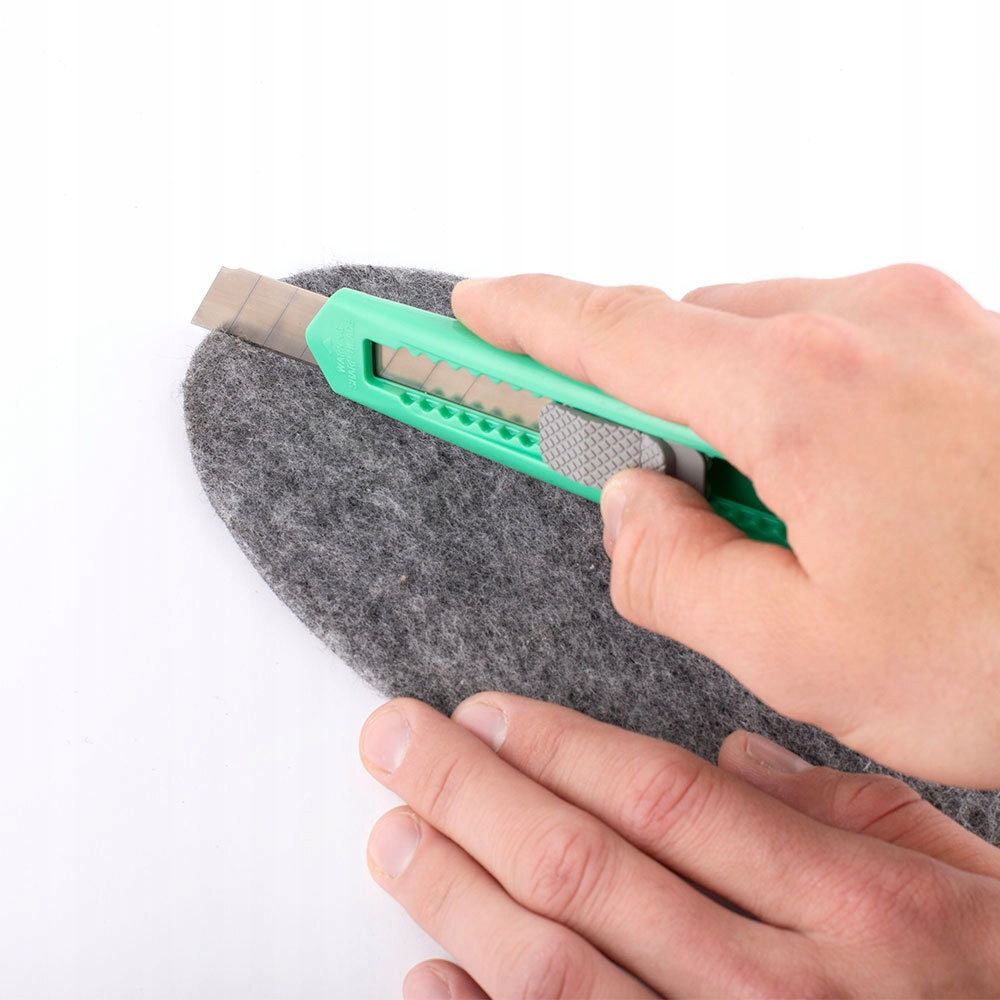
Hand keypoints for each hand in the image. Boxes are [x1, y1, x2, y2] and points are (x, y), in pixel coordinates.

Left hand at [361, 694, 999, 997]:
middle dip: (471, 791)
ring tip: (393, 831)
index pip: (662, 796)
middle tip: (396, 741)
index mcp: (857, 904)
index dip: (555, 744)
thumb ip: (847, 810)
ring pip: (553, 965)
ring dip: (454, 889)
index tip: (483, 711)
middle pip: (584, 865)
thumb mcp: (967, 882)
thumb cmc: (998, 993)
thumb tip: (730, 758)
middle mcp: (782, 989)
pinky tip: (426, 973)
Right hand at [451, 267, 999, 786]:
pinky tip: (842, 499)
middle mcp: (859, 323)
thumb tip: (628, 508)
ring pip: (760, 344)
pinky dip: (798, 410)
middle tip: (641, 495)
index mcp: (800, 393)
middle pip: (686, 337)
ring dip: (730, 419)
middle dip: (644, 409)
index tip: (469, 310)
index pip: (612, 331)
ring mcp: (922, 318)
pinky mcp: (963, 336)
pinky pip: (833, 351)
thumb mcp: (800, 653)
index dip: (523, 319)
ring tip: (777, 530)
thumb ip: (670, 573)